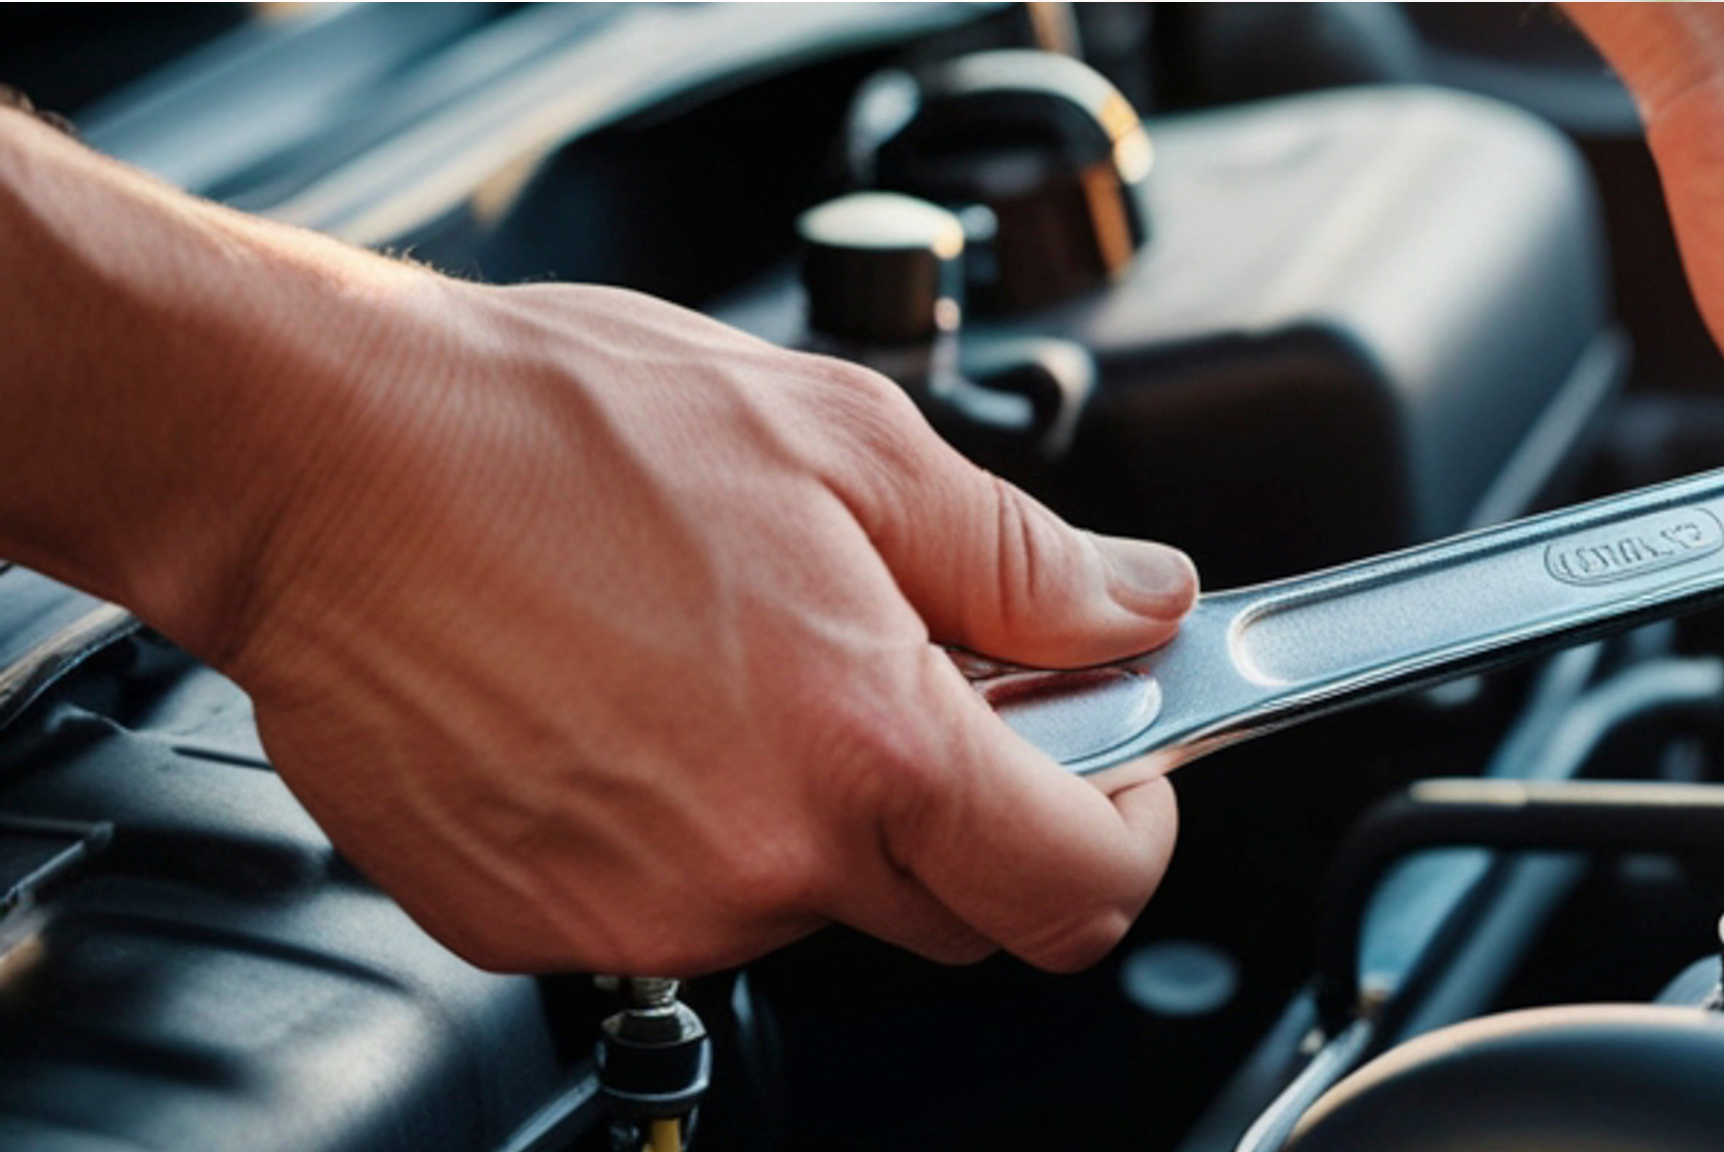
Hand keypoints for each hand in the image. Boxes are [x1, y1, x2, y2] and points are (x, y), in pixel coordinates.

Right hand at [210, 280, 1196, 973]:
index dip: (1127, 833)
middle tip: (921, 682)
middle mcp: (761, 860)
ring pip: (810, 908)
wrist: (316, 457)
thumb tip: (1140, 604)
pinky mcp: (531, 926)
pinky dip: (687, 828)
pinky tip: (640, 705)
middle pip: (957, 913)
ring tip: (739, 660)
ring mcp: (641, 910)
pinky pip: (672, 907)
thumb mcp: (847, 441)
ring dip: (818, 813)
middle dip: (976, 816)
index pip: (1078, 890)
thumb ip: (1023, 556)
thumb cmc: (547, 429)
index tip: (1119, 774)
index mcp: (869, 746)